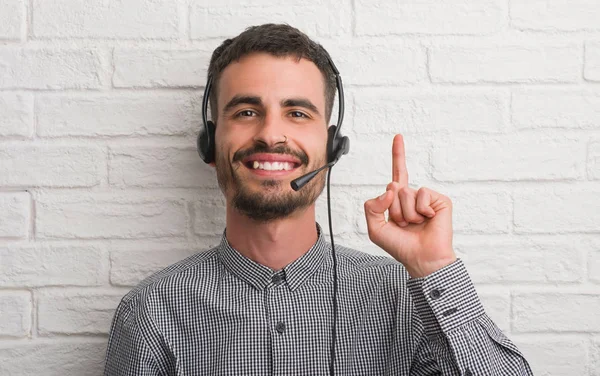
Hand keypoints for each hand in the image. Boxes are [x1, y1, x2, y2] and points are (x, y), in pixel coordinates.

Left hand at [364, 134, 456, 277]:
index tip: (398, 137)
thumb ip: (372, 207)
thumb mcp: (375, 228)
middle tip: (403, 224)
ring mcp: (426, 198)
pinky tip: (428, 220)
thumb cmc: (400, 246)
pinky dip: (420, 210)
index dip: (398, 155)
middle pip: (392, 187)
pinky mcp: (439, 200)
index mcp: (398, 201)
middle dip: (393, 209)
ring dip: (406, 213)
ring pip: (405, 192)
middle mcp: (412, 196)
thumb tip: (389, 190)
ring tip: (415, 225)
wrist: (422, 258)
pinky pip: (421, 195)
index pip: (397, 173)